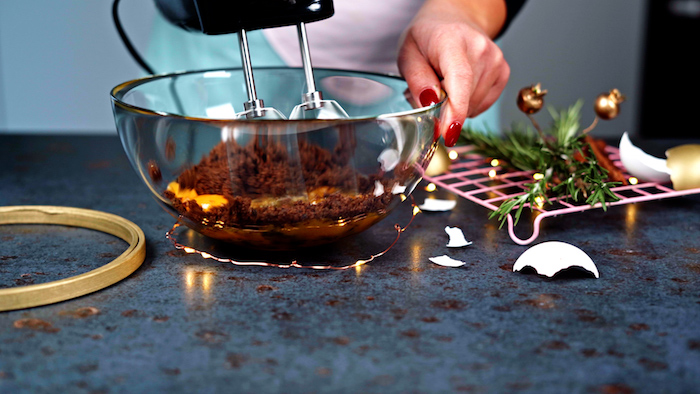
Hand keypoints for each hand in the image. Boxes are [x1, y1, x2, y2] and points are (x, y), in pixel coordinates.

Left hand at [398, 0, 508, 145]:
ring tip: (444, 82)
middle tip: (429, 90)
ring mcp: (496, 60)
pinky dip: (467, 104)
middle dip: (443, 108)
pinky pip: (482, 105)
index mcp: (452, 40)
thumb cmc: (426, 39)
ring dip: (455, 105)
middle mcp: (480, 48)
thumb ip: (417, 80)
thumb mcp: (408, 55)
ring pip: (473, 106)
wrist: (451, 22)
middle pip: (464, 98)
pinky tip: (459, 86)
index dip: (455, 110)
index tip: (448, 133)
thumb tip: (431, 103)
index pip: (460, 79)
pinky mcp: (503, 72)